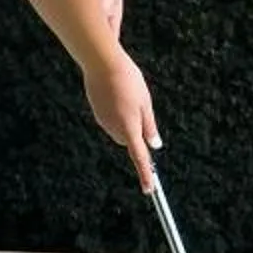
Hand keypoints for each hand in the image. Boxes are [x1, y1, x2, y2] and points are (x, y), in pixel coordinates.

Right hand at [84, 48, 160, 189]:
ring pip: (120, 130)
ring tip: (127, 94)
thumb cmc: (128, 80)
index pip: (140, 157)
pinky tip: (116, 93)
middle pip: (130, 140)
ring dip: (126, 120)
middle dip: (137, 132)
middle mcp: (114, 128)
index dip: (146, 174)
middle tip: (141, 108)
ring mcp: (103, 121)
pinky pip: (110, 119)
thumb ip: (150, 126)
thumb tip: (155, 146)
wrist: (101, 62)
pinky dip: (116, 112)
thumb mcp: (146, 103)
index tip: (149, 189)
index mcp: (130, 127)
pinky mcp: (97, 113)